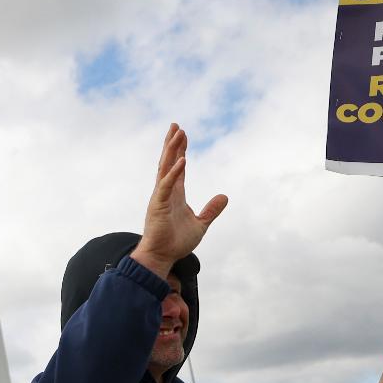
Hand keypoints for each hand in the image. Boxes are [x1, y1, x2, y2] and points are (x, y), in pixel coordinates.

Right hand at [128, 124, 227, 277]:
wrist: (162, 257)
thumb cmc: (176, 242)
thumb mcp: (201, 224)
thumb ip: (211, 210)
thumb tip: (224, 196)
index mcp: (174, 194)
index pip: (178, 167)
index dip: (181, 150)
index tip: (183, 134)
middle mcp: (165, 192)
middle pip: (168, 162)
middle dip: (172, 143)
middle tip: (176, 125)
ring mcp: (160, 197)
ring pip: (165, 168)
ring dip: (171, 150)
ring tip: (177, 133)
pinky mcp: (158, 205)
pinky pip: (166, 185)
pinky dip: (174, 173)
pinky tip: (183, 161)